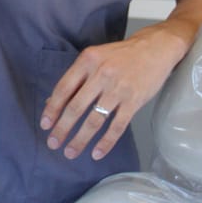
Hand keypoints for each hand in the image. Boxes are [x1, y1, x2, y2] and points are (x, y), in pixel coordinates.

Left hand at [40, 23, 189, 164]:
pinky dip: (105, 142)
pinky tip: (96, 153)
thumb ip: (77, 78)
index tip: (45, 125)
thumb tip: (52, 103)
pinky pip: (117, 126)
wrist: (156, 48)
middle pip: (76, 107)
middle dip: (62, 129)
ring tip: (71, 152)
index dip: (52, 109)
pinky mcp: (134, 101)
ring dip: (80, 139)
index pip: (64, 88)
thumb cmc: (122, 55)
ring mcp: (119, 89)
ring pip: (94, 120)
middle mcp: (101, 74)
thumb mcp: (96, 57)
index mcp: (88, 60)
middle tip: (53, 144)